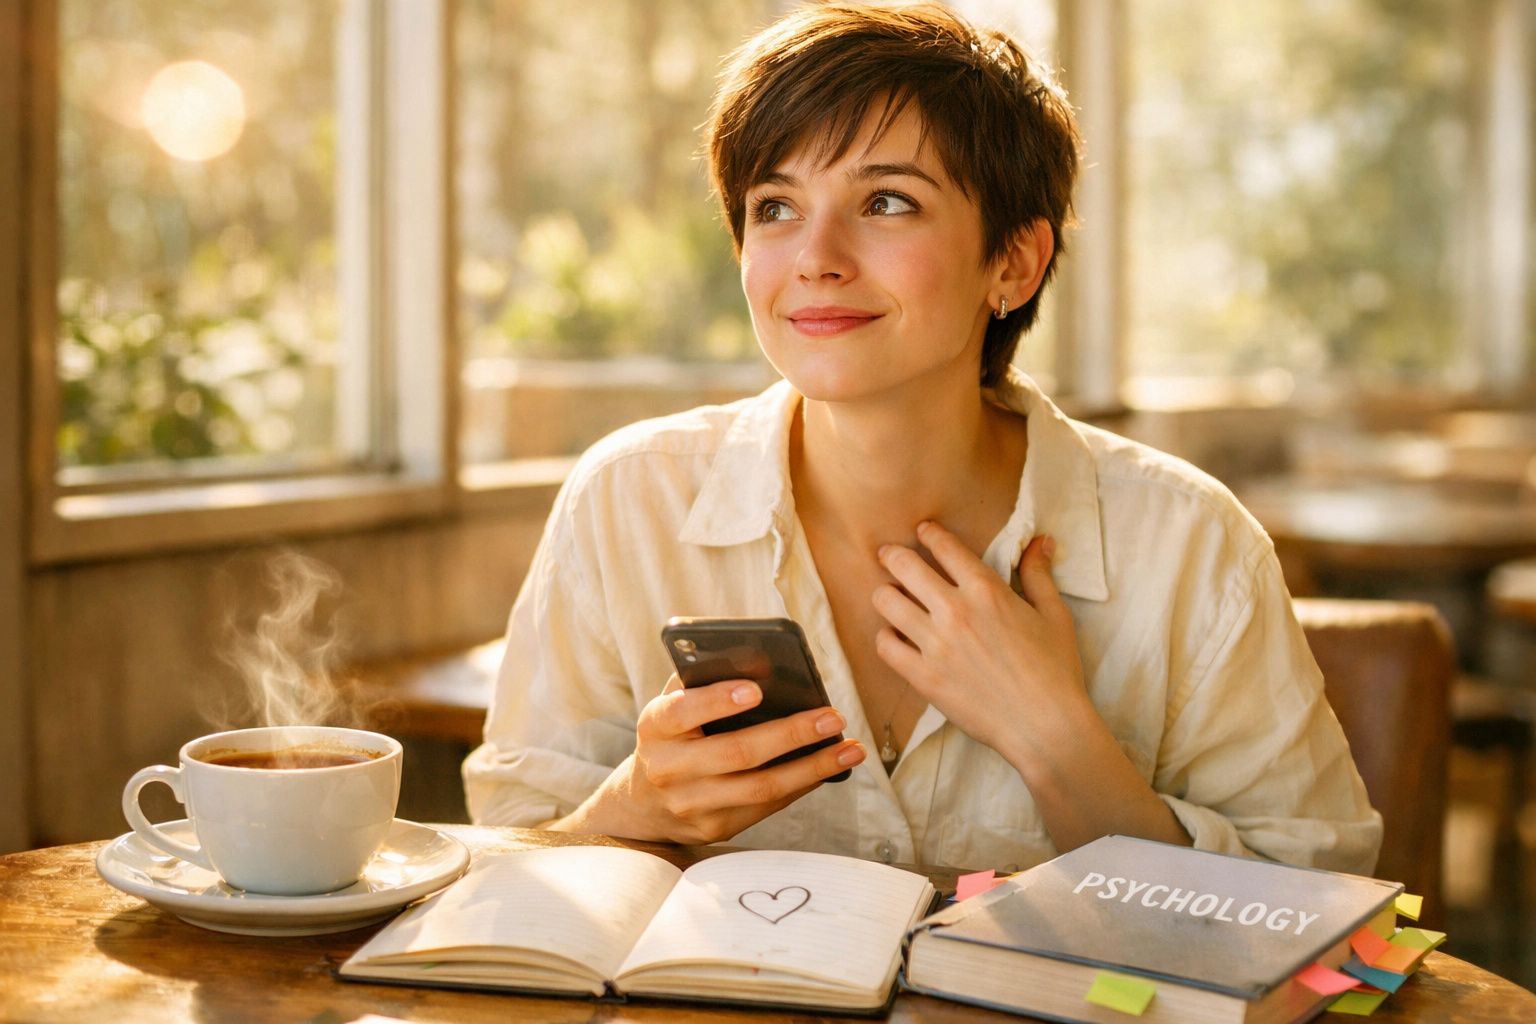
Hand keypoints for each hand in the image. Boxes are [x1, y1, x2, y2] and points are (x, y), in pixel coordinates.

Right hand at [569, 675, 864, 844]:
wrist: (641, 803)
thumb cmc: (672, 736)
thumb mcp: (673, 706)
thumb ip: (701, 682)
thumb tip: (759, 662)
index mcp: (655, 727)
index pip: (683, 711)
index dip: (717, 701)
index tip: (756, 689)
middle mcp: (668, 768)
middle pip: (736, 753)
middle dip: (790, 734)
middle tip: (832, 718)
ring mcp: (691, 804)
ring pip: (760, 788)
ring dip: (811, 768)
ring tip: (850, 749)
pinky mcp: (714, 828)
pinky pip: (766, 806)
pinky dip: (801, 785)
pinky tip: (828, 768)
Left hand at [871, 521, 1089, 767]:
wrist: (1044, 726)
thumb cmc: (1056, 671)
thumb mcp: (1055, 615)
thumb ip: (1039, 575)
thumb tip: (1040, 540)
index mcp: (987, 590)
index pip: (945, 547)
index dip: (929, 534)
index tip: (922, 531)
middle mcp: (955, 610)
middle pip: (904, 566)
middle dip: (892, 555)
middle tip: (888, 555)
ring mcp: (935, 644)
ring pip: (886, 602)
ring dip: (886, 594)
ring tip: (890, 595)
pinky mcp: (923, 676)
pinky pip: (885, 646)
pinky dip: (885, 637)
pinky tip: (895, 636)